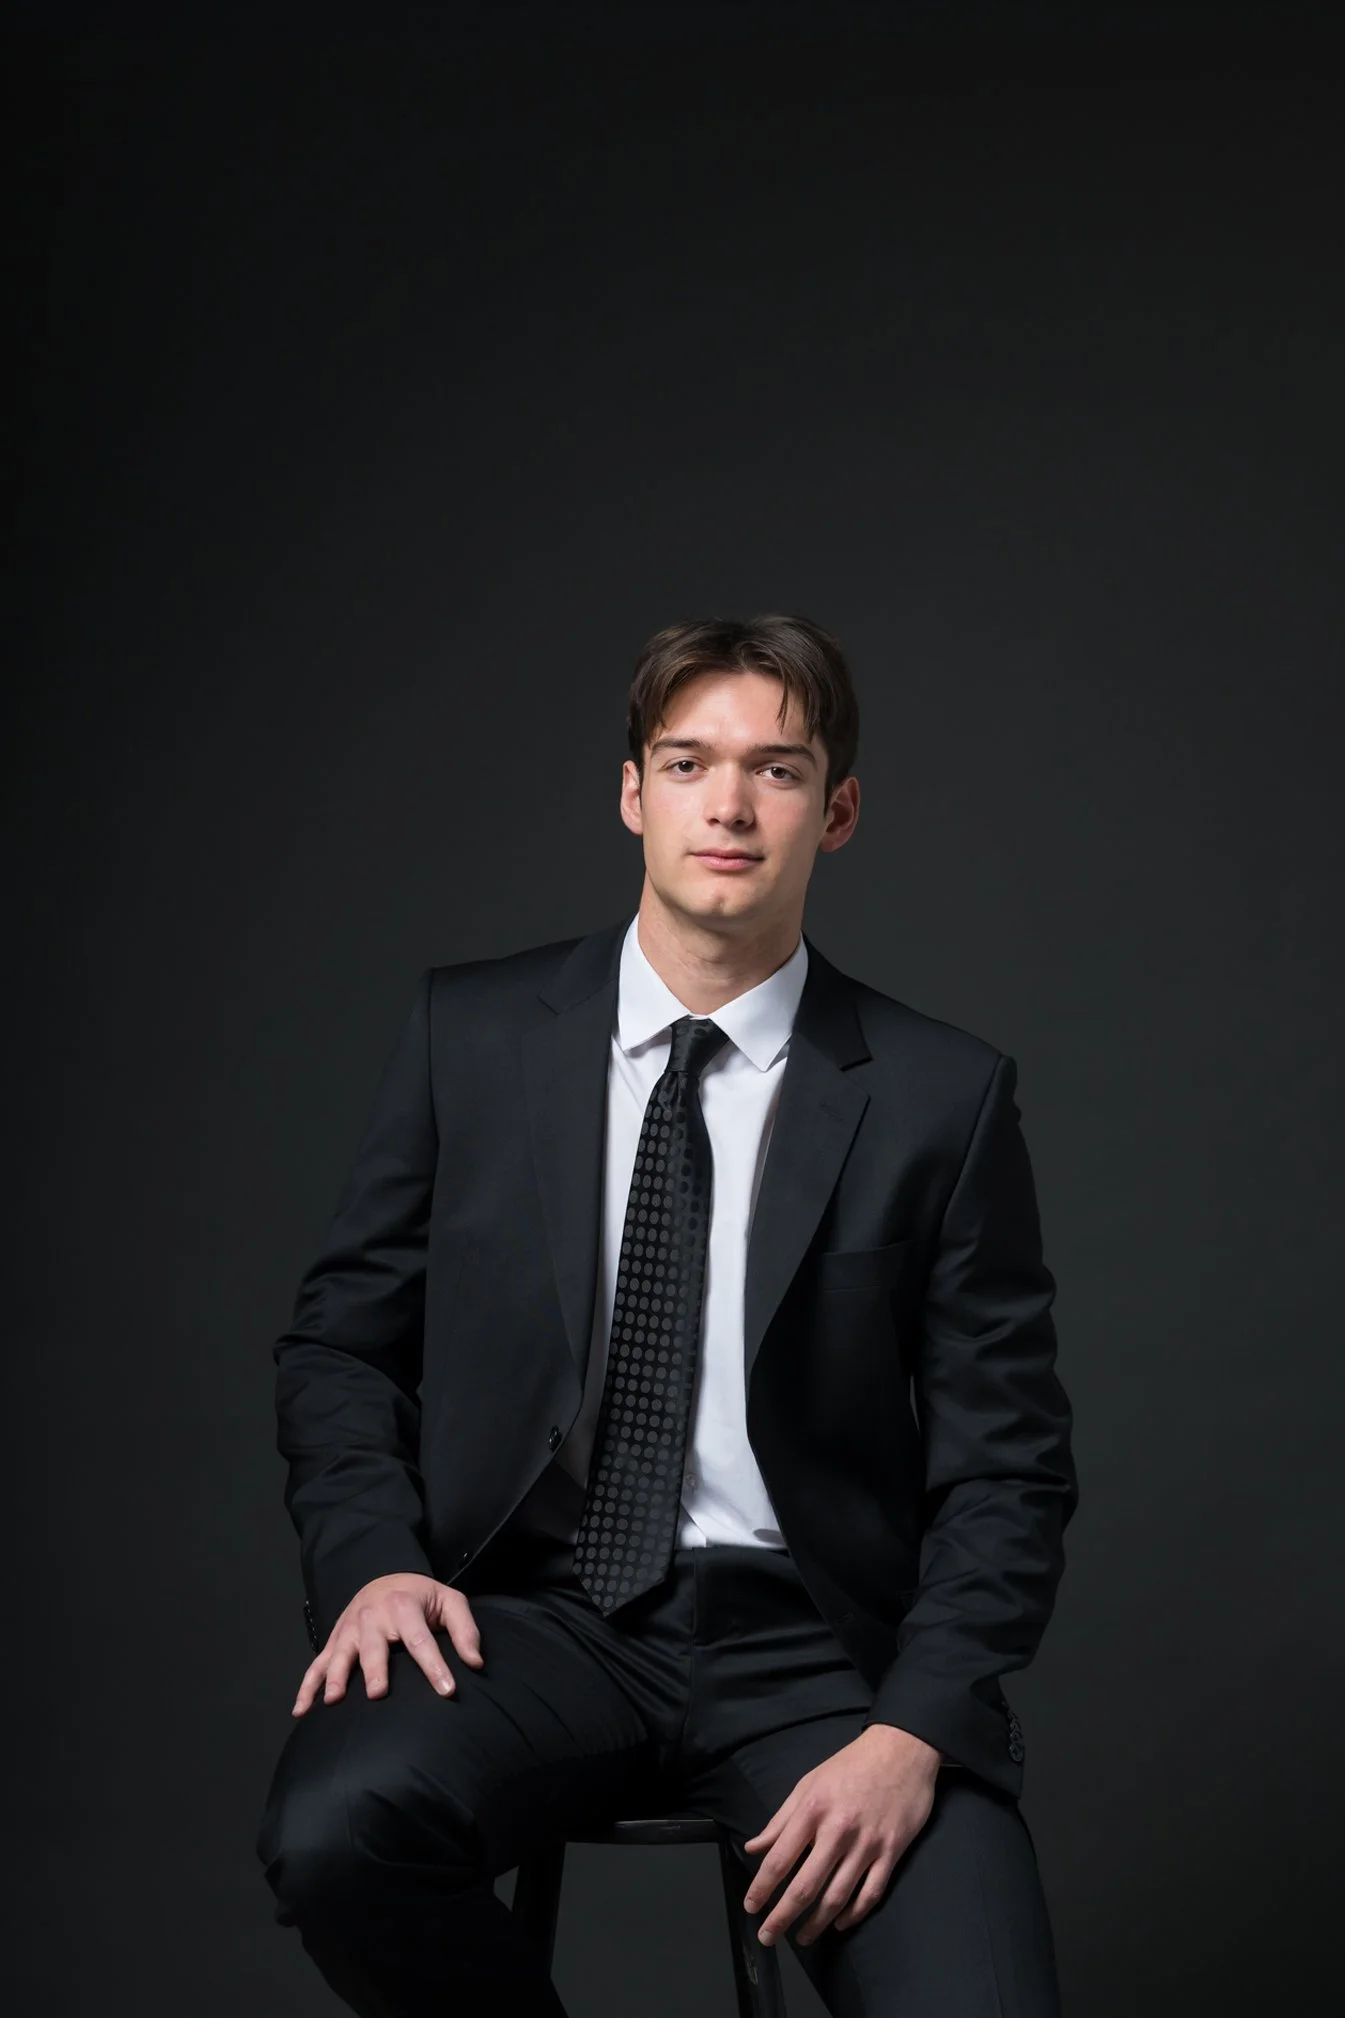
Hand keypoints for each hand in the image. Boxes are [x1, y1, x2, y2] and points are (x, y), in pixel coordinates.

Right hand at [291, 1573, 485, 1714]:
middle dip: (375, 1669)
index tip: (446, 1690)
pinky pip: (316, 1664)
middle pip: (374, 1645)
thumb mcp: (450, 1602)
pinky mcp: (335, 1641)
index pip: (420, 1638)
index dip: (434, 1665)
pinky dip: (306, 1687)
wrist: (385, 1576)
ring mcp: (350, 1629)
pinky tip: (301, 1711)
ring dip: (335, 1676)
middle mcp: (372, 1616)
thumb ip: (465, 1630)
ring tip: (334, 1700)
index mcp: (404, 1605)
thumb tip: (475, 1663)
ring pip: (339, 1653)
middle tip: (378, 1693)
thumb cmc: (421, 1597)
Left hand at [741, 1724, 941, 1947]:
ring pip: (837, 1896)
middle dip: (782, 1917)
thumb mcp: (809, 1783)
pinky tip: (839, 1923)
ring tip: (802, 1937)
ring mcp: (867, 1843)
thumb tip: (753, 1848)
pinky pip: (871, 1893)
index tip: (751, 1907)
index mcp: (813, 1809)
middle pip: (805, 1886)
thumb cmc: (850, 1765)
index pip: (779, 1859)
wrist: (902, 1749)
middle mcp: (838, 1829)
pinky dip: (854, 1914)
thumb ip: (780, 1819)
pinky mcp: (892, 1852)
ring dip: (816, 1923)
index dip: (761, 1888)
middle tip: (768, 1936)